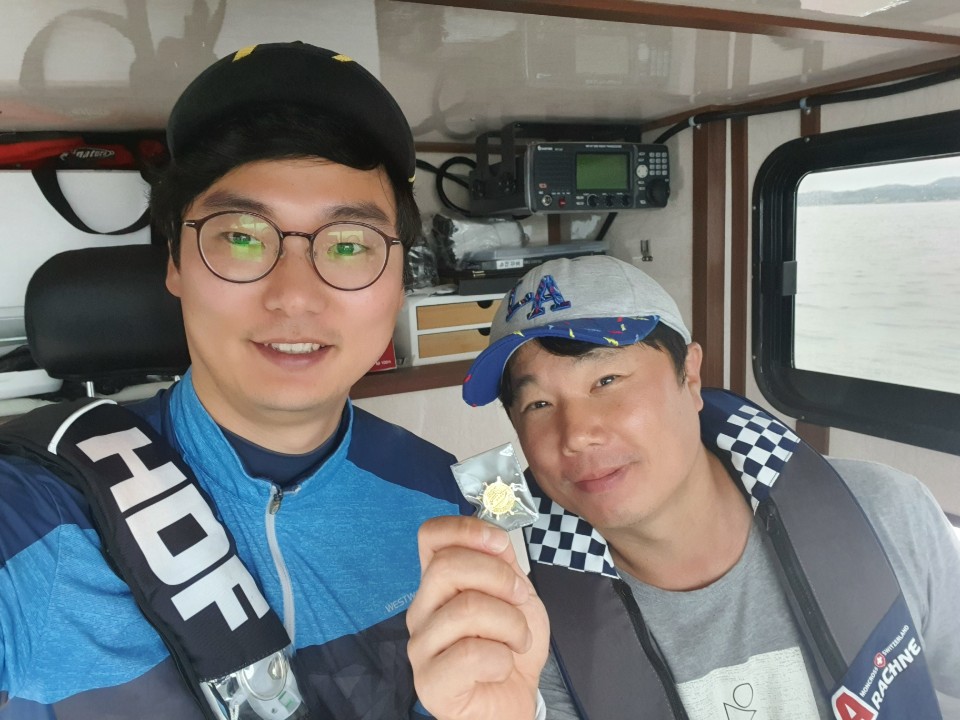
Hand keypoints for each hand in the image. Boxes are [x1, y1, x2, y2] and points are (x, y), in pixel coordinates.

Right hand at [407, 515, 549, 719]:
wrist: (516, 700)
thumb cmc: (510, 647)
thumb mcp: (516, 594)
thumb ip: (502, 562)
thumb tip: (493, 535)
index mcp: (439, 583)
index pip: (430, 535)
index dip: (466, 529)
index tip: (500, 544)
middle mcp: (422, 609)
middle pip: (447, 566)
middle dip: (500, 578)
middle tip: (520, 600)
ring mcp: (421, 646)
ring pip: (466, 609)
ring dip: (510, 624)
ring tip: (518, 641)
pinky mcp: (429, 682)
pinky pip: (469, 654)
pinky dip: (501, 659)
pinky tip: (501, 667)